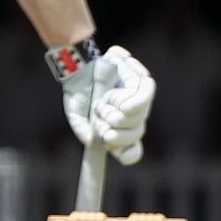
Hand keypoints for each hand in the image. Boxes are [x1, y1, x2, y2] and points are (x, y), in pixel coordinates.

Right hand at [62, 45, 155, 164]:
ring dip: (119, 115)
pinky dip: (130, 100)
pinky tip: (114, 96)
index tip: (110, 145)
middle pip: (136, 133)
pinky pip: (145, 94)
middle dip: (116, 132)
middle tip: (98, 120)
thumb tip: (93, 141)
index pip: (131, 151)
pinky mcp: (141, 81)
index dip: (127, 154)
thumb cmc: (78, 92)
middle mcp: (130, 118)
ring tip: (102, 103)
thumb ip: (82, 129)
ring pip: (141, 115)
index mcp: (117, 130)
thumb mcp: (75, 114)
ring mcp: (138, 101)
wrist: (78, 66)